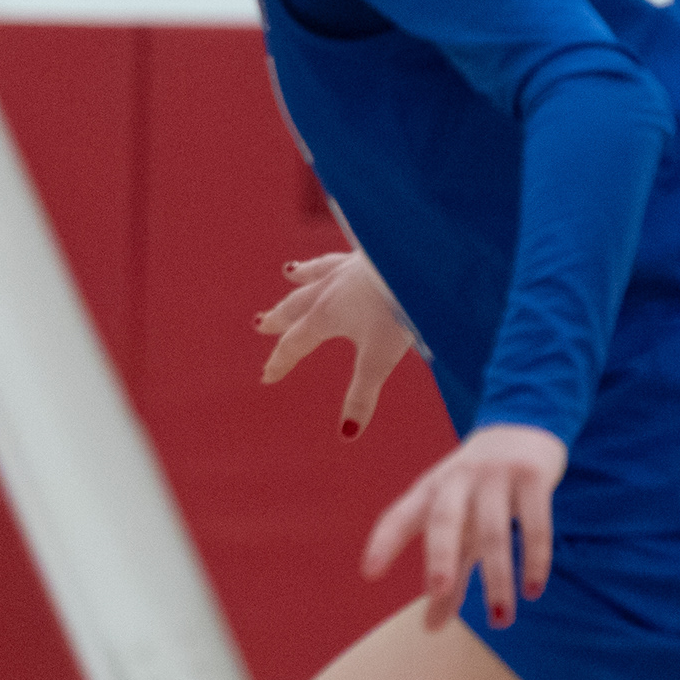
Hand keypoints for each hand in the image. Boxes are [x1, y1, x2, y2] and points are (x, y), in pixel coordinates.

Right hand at [258, 252, 416, 438]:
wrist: (419, 259)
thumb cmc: (398, 309)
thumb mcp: (381, 358)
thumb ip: (363, 394)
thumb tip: (346, 434)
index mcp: (325, 316)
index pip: (295, 344)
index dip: (280, 362)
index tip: (267, 376)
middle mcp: (330, 288)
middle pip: (297, 305)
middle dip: (279, 317)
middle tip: (260, 323)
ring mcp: (350, 264)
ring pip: (318, 271)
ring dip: (302, 276)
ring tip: (289, 272)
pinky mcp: (372, 248)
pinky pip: (349, 250)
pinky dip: (341, 253)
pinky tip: (350, 245)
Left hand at [364, 423, 566, 632]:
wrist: (525, 424)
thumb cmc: (482, 487)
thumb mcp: (461, 522)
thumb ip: (449, 571)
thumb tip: (431, 628)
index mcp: (431, 488)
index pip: (400, 515)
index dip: (384, 542)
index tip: (369, 574)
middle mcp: (459, 479)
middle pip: (445, 519)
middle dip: (441, 554)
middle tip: (439, 591)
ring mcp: (498, 475)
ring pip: (495, 532)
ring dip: (499, 578)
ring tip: (501, 620)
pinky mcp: (534, 476)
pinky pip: (536, 524)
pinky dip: (536, 559)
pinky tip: (533, 590)